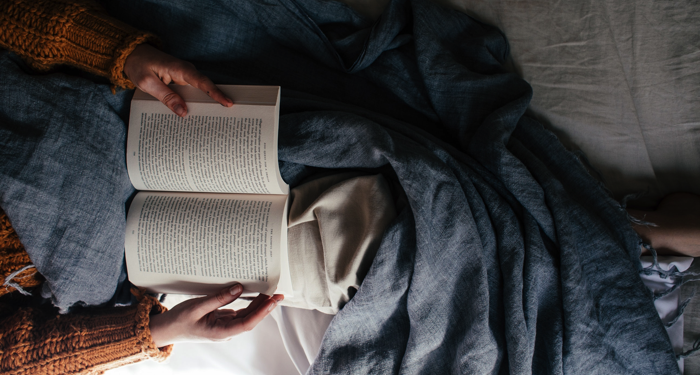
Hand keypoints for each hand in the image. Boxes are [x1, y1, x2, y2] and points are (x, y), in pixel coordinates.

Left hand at [123, 44, 232, 116]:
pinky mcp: (181, 83)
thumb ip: (165, 97)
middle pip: (205, 88)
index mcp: (180, 69)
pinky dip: (194, 104)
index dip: (216, 93)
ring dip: (205, 105)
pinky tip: (195, 117)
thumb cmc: (139, 65)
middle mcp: (186, 72)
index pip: (202, 82)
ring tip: (213, 121)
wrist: (133, 55)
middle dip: (216, 102)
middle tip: (226, 118)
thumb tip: (183, 112)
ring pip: (199, 93)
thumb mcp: (147, 82)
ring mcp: (185, 77)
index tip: (228, 103)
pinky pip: (191, 94)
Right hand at [148, 284, 283, 346]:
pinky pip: (240, 311)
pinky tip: (256, 294)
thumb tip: (239, 288)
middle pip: (251, 318)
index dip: (262, 312)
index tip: (273, 301)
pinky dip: (249, 303)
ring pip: (247, 315)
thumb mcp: (197, 307)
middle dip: (266, 306)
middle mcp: (226, 331)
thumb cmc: (179, 320)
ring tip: (272, 291)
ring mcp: (225, 326)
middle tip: (279, 292)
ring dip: (260, 304)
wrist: (168, 329)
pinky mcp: (223, 320)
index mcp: (220, 332)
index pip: (247, 323)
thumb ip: (219, 298)